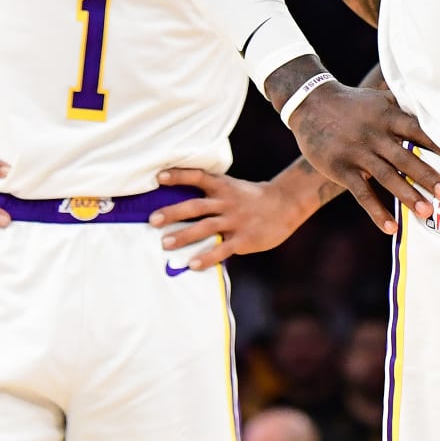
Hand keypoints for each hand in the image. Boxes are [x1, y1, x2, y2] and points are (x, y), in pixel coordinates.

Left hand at [148, 168, 308, 268]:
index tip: (159, 178)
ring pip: (206, 227)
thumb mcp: (233, 188)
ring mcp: (236, 220)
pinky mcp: (244, 238)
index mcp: (223, 186)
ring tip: (165, 243)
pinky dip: (207, 256)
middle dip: (173, 212)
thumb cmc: (252, 198)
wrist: (286, 204)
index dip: (178, 176)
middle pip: (196, 206)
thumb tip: (178, 206)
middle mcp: (227, 202)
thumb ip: (211, 195)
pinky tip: (193, 264)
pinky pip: (223, 249)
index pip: (198, 177)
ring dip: (184, 236)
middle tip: (152, 220)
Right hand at [289, 83, 439, 234]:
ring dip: (408, 196)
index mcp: (386, 116)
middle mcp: (374, 134)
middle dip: (427, 176)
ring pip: (386, 177)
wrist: (310, 104)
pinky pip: (362, 194)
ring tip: (426, 212)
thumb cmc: (354, 104)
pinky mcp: (342, 169)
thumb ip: (404, 108)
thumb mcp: (378, 99)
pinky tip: (391, 227)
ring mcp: (357, 153)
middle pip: (405, 157)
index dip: (435, 143)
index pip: (416, 129)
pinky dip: (377, 211)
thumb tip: (437, 113)